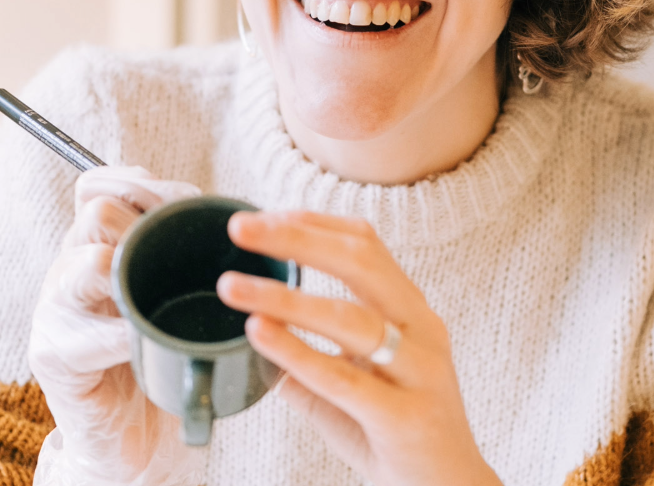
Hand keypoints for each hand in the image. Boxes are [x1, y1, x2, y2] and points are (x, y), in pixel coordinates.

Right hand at [28, 166, 204, 485]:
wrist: (129, 432)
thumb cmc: (159, 352)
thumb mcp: (171, 292)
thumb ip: (190, 252)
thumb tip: (245, 218)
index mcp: (95, 245)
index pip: (96, 186)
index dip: (137, 182)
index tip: (184, 198)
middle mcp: (69, 268)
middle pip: (98, 214)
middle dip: (149, 223)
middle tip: (188, 249)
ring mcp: (56, 311)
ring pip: (88, 265)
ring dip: (134, 272)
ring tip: (162, 293)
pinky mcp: (55, 357)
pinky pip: (88, 335)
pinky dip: (125, 335)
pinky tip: (145, 341)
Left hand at [218, 211, 502, 485]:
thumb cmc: (397, 436)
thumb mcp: (356, 385)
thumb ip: (309, 361)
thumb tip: (254, 340)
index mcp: (412, 312)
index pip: (366, 244)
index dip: (313, 223)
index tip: (262, 217)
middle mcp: (422, 330)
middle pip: (361, 261)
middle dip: (296, 238)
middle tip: (240, 229)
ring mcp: (419, 372)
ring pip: (350, 318)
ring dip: (284, 297)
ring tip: (232, 287)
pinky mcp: (405, 416)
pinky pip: (344, 377)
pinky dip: (297, 351)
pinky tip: (259, 334)